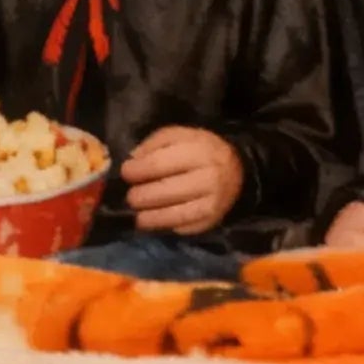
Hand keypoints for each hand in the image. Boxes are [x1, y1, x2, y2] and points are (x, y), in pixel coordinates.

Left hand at [119, 126, 243, 234]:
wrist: (238, 170)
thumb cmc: (201, 149)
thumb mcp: (179, 135)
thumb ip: (154, 143)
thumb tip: (133, 160)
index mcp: (197, 152)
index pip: (159, 164)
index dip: (137, 171)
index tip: (125, 173)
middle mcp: (207, 178)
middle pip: (165, 192)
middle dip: (141, 196)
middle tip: (131, 197)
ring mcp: (212, 203)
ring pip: (176, 215)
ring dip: (151, 218)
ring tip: (138, 217)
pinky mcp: (213, 221)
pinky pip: (187, 228)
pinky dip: (169, 226)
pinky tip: (158, 222)